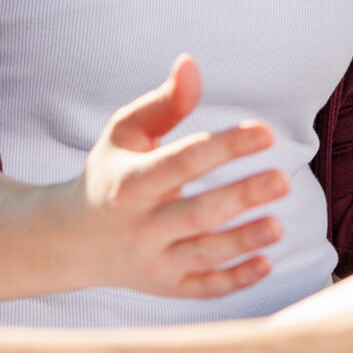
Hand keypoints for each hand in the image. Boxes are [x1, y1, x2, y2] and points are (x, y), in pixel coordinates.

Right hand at [65, 55, 291, 297]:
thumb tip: (191, 63)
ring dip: (241, 242)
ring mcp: (153, 261)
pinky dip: (234, 282)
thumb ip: (163, 103)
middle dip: (240, 197)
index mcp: (131, 181)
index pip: (183, 162)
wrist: (70, 239)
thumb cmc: (111, 173)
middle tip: (282, 179)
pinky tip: (267, 263)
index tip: (266, 132)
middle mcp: (140, 225)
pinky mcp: (166, 286)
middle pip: (196, 213)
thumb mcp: (126, 134)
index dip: (225, 146)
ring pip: (201, 255)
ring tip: (279, 225)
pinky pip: (202, 289)